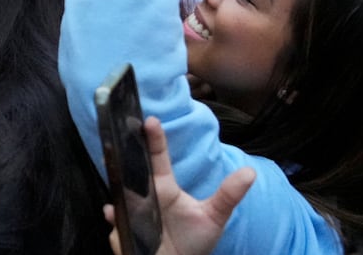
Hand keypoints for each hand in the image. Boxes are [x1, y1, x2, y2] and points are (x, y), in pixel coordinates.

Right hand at [103, 117, 253, 254]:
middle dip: (123, 156)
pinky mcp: (126, 233)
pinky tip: (112, 212)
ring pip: (120, 195)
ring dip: (116, 187)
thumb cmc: (194, 241)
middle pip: (132, 172)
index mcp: (164, 188)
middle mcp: (145, 197)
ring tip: (116, 176)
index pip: (157, 158)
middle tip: (118, 138)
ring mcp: (132, 214)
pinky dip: (113, 218)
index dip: (154, 140)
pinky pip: (116, 224)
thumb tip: (250, 172)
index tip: (151, 121)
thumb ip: (228, 195)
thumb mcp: (214, 217)